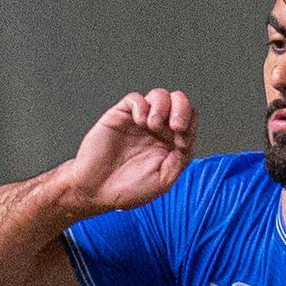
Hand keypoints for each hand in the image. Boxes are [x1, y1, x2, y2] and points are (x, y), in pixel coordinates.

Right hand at [63, 88, 194, 213]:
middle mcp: (156, 130)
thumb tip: (187, 139)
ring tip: (153, 126)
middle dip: (182, 108)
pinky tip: (139, 122)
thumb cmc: (126, 190)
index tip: (181, 144)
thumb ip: (180, 160)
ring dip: (162, 106)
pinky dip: (142, 106)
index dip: (190, 126)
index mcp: (169, 144)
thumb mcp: (163, 181)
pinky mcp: (120, 116)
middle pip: (179, 101)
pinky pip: (136, 99)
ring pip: (160, 95)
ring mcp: (138, 122)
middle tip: (175, 126)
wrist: (95, 190)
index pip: (189, 120)